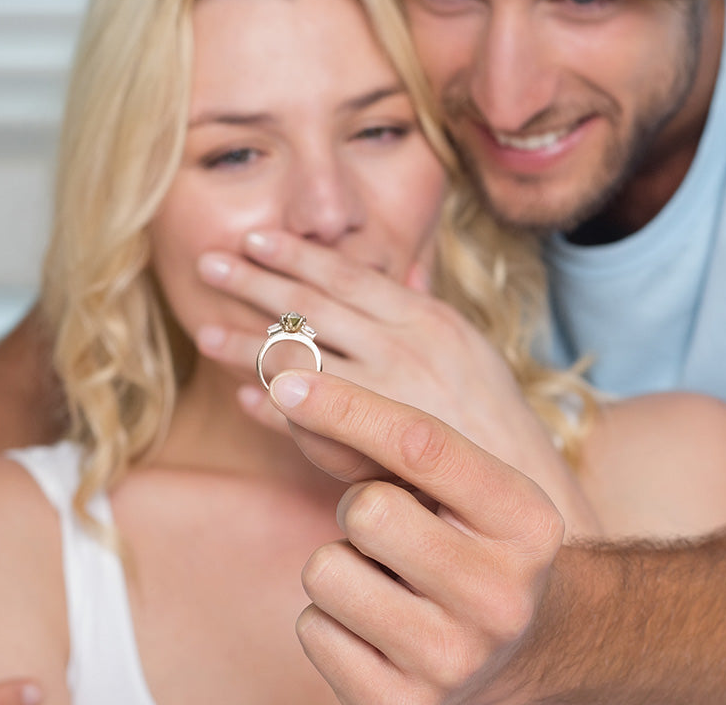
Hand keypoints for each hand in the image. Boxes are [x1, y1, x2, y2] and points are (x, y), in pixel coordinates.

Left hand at [198, 229, 598, 533]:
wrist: (520, 485)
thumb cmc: (491, 416)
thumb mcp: (469, 348)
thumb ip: (428, 309)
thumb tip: (407, 267)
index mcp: (427, 318)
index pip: (348, 274)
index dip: (297, 255)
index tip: (256, 238)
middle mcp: (404, 349)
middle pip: (315, 306)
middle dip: (255, 282)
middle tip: (209, 263)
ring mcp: (387, 397)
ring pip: (301, 360)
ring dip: (247, 346)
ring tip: (205, 332)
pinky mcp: (374, 446)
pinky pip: (308, 422)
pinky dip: (271, 410)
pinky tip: (241, 398)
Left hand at [269, 371, 562, 703]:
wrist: (522, 655)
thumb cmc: (471, 549)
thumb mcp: (454, 492)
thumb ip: (377, 446)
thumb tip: (289, 397)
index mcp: (526, 524)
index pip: (425, 445)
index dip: (348, 407)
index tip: (288, 381)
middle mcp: (501, 595)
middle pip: (367, 510)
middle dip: (360, 509)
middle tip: (392, 533)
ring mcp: (454, 659)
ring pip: (326, 572)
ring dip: (340, 568)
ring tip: (388, 584)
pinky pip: (312, 631)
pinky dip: (330, 623)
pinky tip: (378, 630)